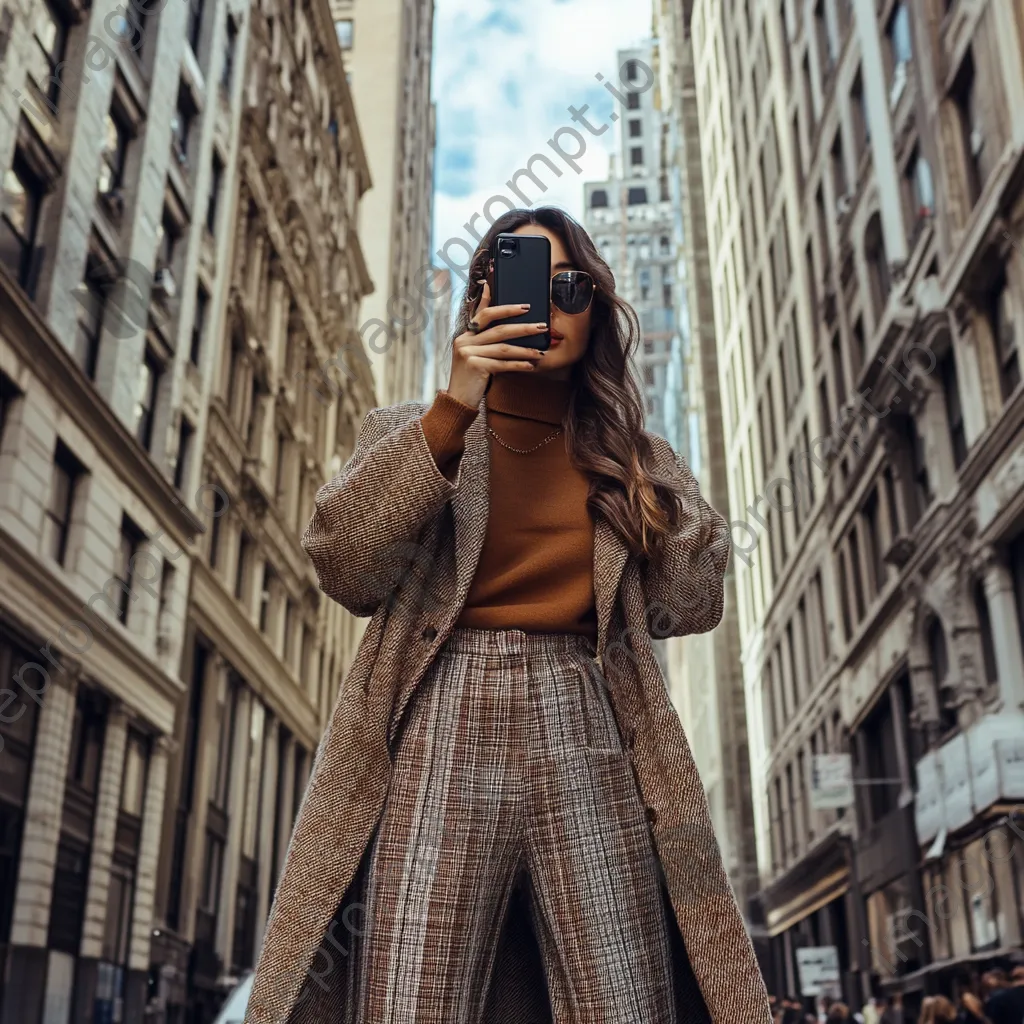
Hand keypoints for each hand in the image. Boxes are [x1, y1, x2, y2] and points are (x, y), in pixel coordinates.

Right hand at [446, 276, 547, 407]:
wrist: (458, 400)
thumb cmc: (471, 378)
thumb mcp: (475, 356)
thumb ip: (486, 341)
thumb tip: (508, 328)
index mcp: (465, 335)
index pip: (485, 314)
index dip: (505, 308)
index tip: (525, 306)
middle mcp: (465, 341)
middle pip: (499, 330)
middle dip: (523, 327)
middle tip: (542, 327)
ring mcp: (468, 353)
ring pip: (503, 348)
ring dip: (525, 349)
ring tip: (540, 352)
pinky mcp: (475, 366)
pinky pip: (502, 364)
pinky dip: (518, 365)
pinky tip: (530, 366)